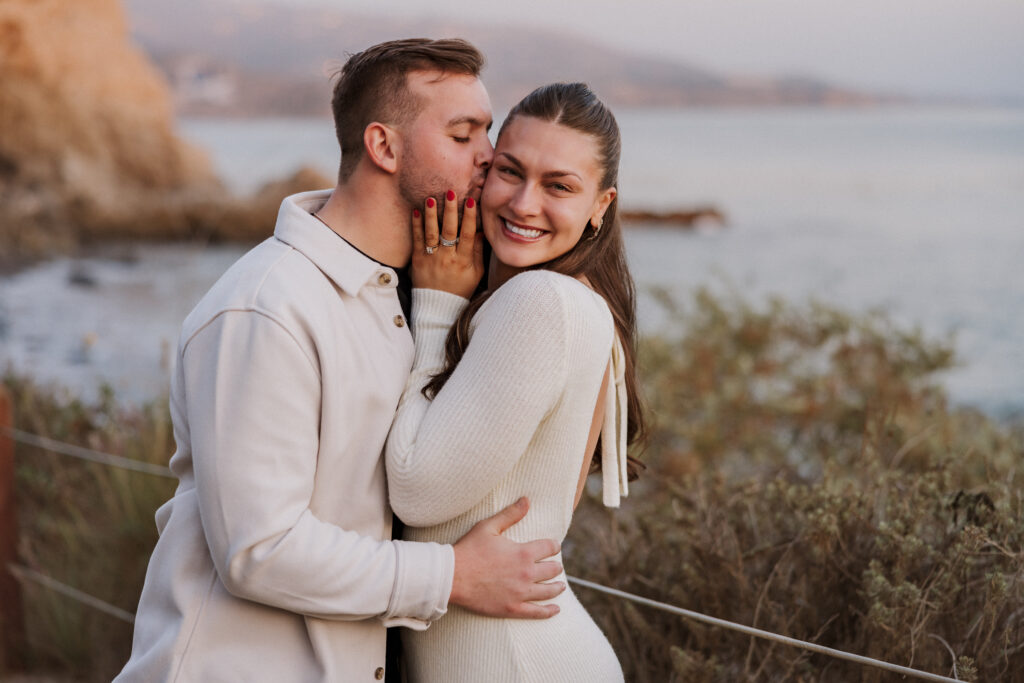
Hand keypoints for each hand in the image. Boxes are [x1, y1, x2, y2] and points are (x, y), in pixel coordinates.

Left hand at [411, 190, 484, 297]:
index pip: (467, 235)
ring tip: (431, 198)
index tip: (470, 201)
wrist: (438, 308)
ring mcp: (431, 259)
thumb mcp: (476, 273)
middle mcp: (447, 258)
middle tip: (451, 192)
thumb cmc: (460, 289)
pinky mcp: (418, 260)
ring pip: (432, 233)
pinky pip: (417, 240)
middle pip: (449, 231)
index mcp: (463, 261)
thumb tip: (478, 230)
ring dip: (432, 215)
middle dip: (451, 210)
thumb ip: (477, 251)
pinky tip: (416, 211)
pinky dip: (416, 225)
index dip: (469, 217)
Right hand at [450, 497, 564, 618]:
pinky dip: (549, 611)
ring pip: (548, 591)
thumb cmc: (469, 549)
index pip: (550, 547)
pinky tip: (555, 609)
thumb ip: (510, 514)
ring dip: (557, 587)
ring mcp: (520, 593)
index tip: (553, 547)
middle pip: (552, 570)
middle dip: (555, 566)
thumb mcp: (489, 527)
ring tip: (560, 586)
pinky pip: (537, 612)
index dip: (553, 546)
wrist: (452, 577)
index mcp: (523, 553)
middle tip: (555, 567)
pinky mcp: (512, 608)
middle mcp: (526, 573)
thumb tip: (526, 500)